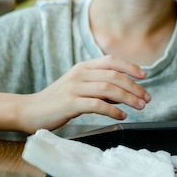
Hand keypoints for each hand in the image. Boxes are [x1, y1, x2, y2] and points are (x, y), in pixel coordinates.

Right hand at [18, 55, 150, 132]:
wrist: (30, 111)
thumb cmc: (57, 101)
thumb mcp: (78, 86)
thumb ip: (98, 86)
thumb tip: (123, 91)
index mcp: (82, 67)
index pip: (111, 60)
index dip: (130, 66)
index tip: (144, 76)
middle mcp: (80, 74)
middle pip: (114, 75)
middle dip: (134, 86)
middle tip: (146, 98)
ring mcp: (74, 87)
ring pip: (108, 88)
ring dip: (128, 97)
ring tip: (139, 106)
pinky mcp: (70, 103)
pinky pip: (97, 104)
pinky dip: (113, 110)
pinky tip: (121, 116)